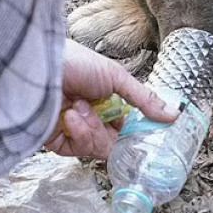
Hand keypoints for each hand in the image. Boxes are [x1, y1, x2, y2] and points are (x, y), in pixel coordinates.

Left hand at [43, 40, 179, 158]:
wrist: (38, 67)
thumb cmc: (74, 62)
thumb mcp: (116, 77)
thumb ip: (144, 99)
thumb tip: (173, 115)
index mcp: (103, 101)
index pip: (124, 127)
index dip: (133, 132)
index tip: (145, 133)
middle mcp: (88, 117)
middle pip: (112, 142)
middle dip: (112, 131)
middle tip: (109, 118)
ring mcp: (72, 130)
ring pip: (98, 148)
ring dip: (93, 128)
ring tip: (80, 105)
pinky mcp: (56, 140)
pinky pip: (78, 150)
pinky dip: (79, 134)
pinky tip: (70, 115)